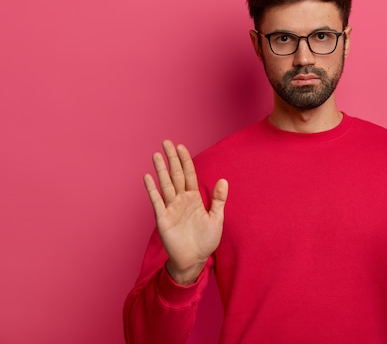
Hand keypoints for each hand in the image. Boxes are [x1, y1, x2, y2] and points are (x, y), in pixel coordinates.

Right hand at [144, 140, 227, 285]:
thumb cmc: (206, 240)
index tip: (181, 147)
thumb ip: (218, 199)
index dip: (185, 160)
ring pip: (166, 184)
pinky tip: (148, 177)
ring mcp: (171, 208)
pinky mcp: (163, 219)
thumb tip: (223, 180)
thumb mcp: (216, 218)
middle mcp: (181, 200)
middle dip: (172, 159)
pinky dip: (152, 189)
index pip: (189, 175)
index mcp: (194, 199)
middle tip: (166, 142)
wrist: (195, 259)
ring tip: (156, 155)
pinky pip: (157, 201)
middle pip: (176, 175)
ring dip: (161, 170)